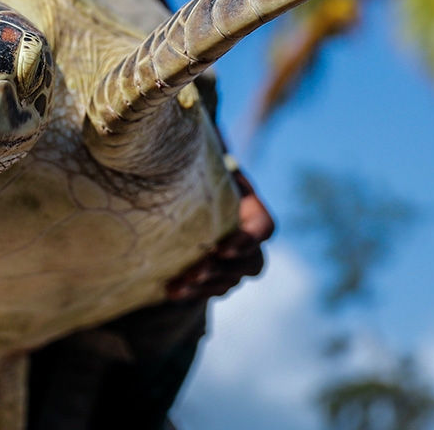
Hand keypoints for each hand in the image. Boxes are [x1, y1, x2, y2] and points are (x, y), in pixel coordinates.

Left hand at [165, 170, 273, 301]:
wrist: (187, 191)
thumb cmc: (197, 172)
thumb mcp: (204, 163)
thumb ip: (204, 158)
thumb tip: (193, 142)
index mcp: (252, 208)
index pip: (263, 228)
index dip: (246, 241)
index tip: (220, 249)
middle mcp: (250, 238)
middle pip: (250, 263)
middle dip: (222, 270)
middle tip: (195, 272)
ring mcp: (236, 260)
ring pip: (231, 280)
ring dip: (206, 286)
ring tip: (178, 285)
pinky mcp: (218, 274)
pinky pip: (213, 289)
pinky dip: (194, 292)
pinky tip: (170, 290)